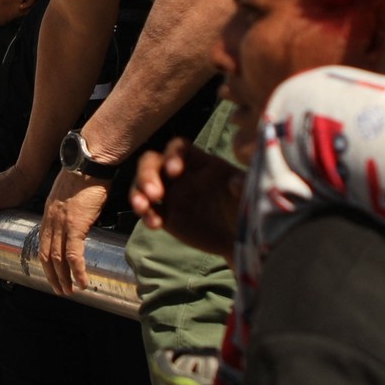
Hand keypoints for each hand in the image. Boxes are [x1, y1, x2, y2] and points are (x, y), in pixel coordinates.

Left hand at [39, 169, 109, 294]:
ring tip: (70, 291)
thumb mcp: (71, 192)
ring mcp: (62, 224)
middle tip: (60, 289)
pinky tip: (82, 282)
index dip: (47, 261)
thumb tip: (80, 216)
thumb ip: (71, 207)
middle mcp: (51, 220)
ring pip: (58, 259)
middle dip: (52, 275)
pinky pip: (74, 255)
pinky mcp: (76, 225)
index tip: (52, 273)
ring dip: (64, 278)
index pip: (43, 243)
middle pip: (47, 255)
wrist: (89, 161)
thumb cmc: (86, 172)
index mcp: (49, 212)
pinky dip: (77, 271)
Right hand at [130, 137, 241, 258]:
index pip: (179, 147)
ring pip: (142, 183)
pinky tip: (155, 226)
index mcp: (199, 161)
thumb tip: (237, 183)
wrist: (239, 238)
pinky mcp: (164, 214)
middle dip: (147, 174)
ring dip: (138, 193)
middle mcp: (179, 173)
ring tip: (143, 208)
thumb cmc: (246, 208)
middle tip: (154, 194)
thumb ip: (242, 187)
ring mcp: (169, 193)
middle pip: (152, 161)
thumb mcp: (247, 196)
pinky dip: (145, 214)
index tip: (174, 171)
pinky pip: (146, 209)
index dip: (173, 154)